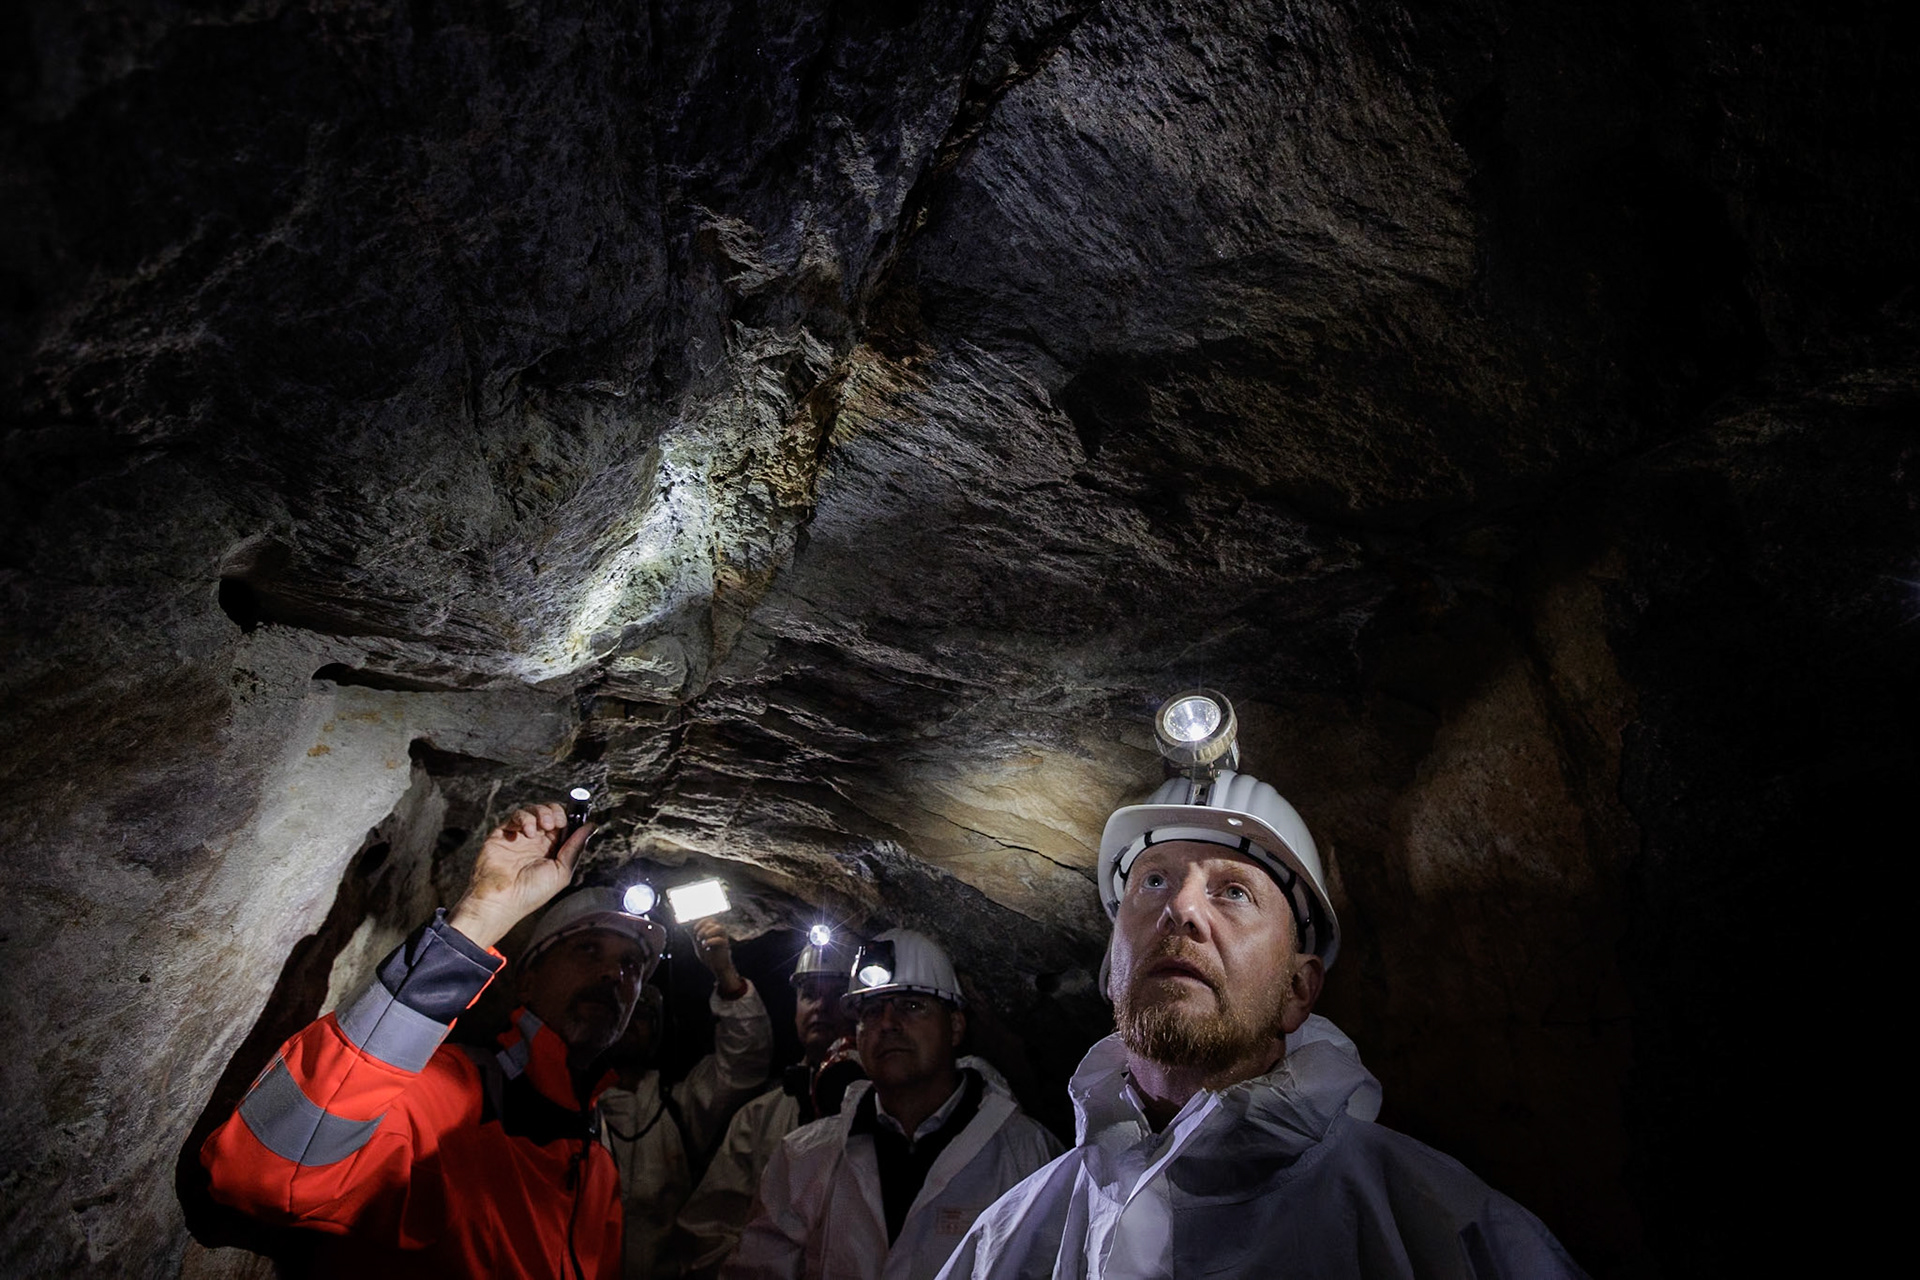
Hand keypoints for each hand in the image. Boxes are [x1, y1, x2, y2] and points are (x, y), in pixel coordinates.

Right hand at [446, 803, 593, 948]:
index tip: (576, 817)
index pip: (564, 825)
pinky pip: (516, 816)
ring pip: (533, 810)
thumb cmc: (531, 893)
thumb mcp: (562, 872)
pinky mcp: (503, 833)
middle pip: (550, 813)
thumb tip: (591, 826)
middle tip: (558, 822)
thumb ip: (575, 847)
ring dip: (542, 812)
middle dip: (556, 812)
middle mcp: (536, 841)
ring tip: (544, 825)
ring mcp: (519, 836)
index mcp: (552, 850)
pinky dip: (525, 818)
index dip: (571, 818)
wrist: (502, 900)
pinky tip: (528, 833)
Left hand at [690, 917, 747, 998]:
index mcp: (714, 931)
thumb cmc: (708, 956)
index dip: (701, 922)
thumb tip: (686, 928)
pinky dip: (710, 941)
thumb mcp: (698, 945)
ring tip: (702, 939)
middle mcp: (720, 933)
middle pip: (714, 922)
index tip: (695, 929)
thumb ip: (694, 937)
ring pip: (719, 928)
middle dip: (703, 927)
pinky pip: (719, 939)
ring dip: (708, 932)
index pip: (710, 919)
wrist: (716, 967)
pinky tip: (705, 946)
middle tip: (698, 936)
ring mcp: (723, 938)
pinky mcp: (725, 945)